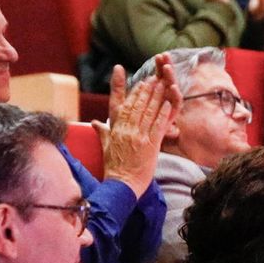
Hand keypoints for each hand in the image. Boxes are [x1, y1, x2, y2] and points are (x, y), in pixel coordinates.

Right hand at [102, 56, 180, 196]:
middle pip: (138, 106)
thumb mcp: (106, 147)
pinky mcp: (150, 145)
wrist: (121, 185)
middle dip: (147, 90)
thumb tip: (95, 123)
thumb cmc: (114, 168)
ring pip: (148, 112)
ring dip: (156, 97)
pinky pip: (157, 126)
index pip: (126, 106)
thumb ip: (102, 132)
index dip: (134, 93)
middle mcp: (127, 130)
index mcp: (116, 129)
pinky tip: (168, 103)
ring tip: (163, 85)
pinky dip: (163, 113)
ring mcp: (139, 137)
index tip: (140, 83)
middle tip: (154, 78)